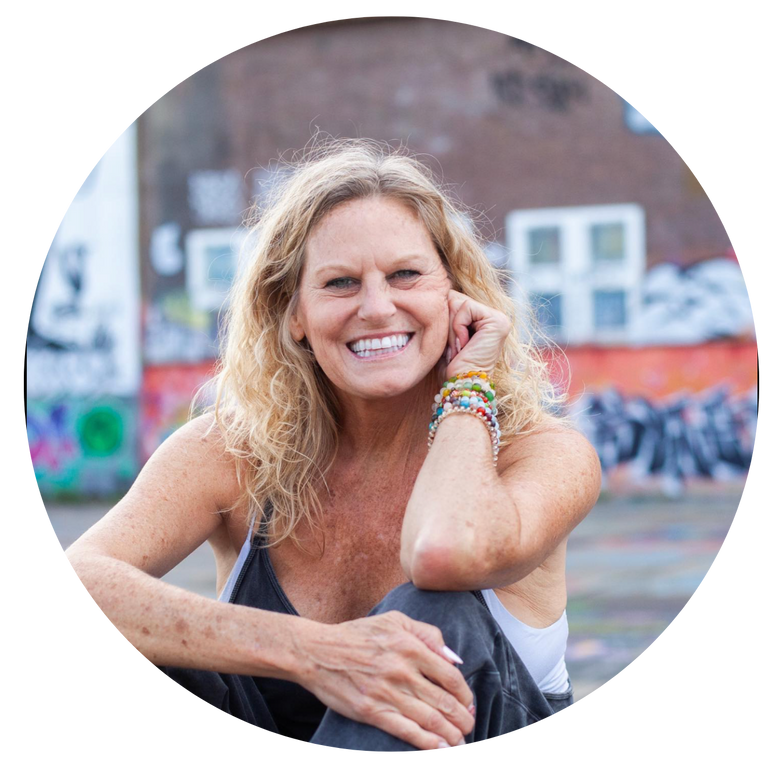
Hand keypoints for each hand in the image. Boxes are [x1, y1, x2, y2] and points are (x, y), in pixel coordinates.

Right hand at [295, 611, 474, 751]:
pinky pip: (406, 732)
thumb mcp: (394, 621)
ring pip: (430, 720)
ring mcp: (387, 692)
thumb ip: (427, 634)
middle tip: (469, 727)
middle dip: (463, 719)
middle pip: (444, 701)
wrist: (317, 651)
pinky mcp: (371, 711)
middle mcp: (402, 670)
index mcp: (410, 646)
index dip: (465, 694)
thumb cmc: (357, 634)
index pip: (450, 676)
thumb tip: (454, 659)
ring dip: (451, 735)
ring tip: (460, 743)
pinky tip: (439, 749)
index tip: (469, 704)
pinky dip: (427, 743)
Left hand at [438, 289, 511, 379]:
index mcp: (483, 319)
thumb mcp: (447, 335)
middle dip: (446, 325)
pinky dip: (457, 328)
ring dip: (450, 329)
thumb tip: (437, 293)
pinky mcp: (497, 321)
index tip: (451, 346)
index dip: (443, 322)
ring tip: (459, 349)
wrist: (461, 387)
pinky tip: (465, 345)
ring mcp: (499, 318)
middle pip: (453, 298)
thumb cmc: (451, 367)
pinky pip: (464, 308)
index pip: (452, 300)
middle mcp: (494, 316)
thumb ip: (447, 314)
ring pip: (456, 302)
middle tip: (455, 349)